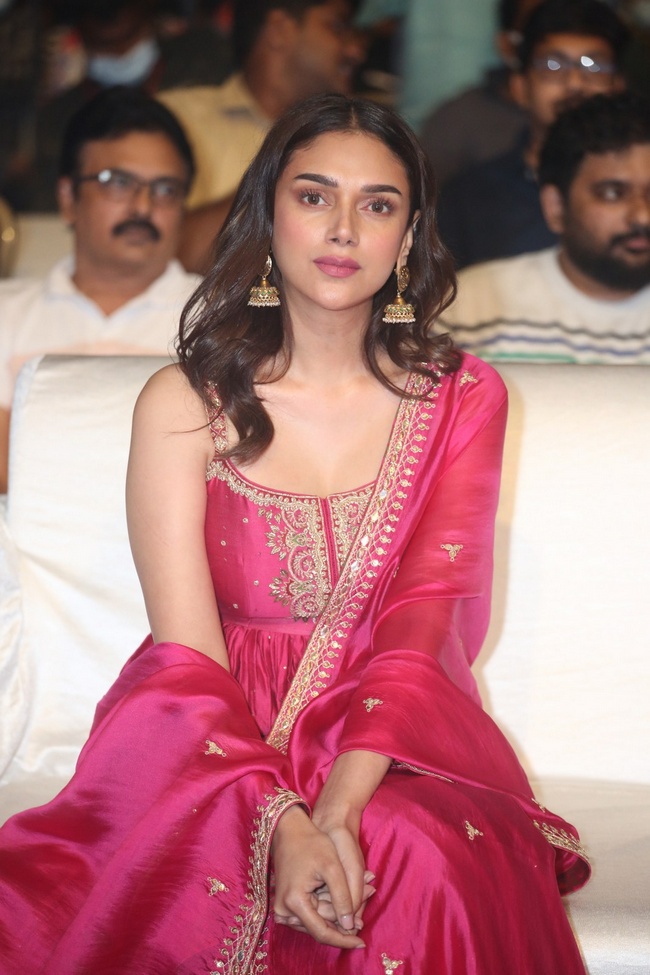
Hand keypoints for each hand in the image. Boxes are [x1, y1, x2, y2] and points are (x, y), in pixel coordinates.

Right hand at [271, 805, 364, 948]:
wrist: (290, 830)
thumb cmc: (312, 844)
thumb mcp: (332, 868)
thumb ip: (342, 898)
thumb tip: (350, 927)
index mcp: (294, 903)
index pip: (323, 933)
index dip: (344, 940)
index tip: (363, 943)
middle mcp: (284, 912)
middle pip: (321, 927)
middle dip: (346, 920)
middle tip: (371, 898)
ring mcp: (283, 909)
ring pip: (317, 921)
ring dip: (338, 913)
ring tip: (365, 893)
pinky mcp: (286, 904)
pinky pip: (311, 914)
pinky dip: (328, 908)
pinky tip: (345, 897)